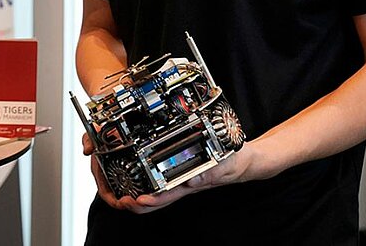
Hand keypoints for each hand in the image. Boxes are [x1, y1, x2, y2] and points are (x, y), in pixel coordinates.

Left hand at [82, 135, 261, 213]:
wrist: (247, 162)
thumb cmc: (237, 163)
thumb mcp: (227, 164)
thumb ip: (212, 171)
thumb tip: (193, 179)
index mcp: (192, 183)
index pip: (166, 196)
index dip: (149, 201)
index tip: (135, 200)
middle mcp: (184, 183)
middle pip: (156, 200)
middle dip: (137, 203)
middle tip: (119, 200)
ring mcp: (182, 180)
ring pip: (157, 193)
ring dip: (140, 194)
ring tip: (121, 191)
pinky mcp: (184, 172)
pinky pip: (164, 180)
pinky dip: (149, 181)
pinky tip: (138, 176)